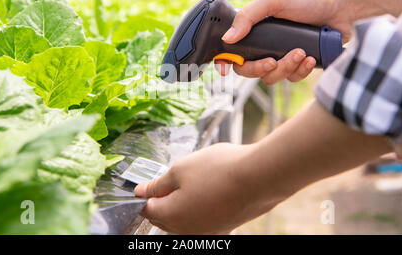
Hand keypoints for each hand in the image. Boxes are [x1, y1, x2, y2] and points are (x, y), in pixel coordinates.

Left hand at [134, 143, 277, 233]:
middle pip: (164, 217)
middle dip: (162, 199)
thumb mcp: (180, 169)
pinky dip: (199, 207)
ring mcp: (207, 231)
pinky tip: (209, 189)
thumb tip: (141, 192)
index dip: (145, 194)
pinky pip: (201, 219)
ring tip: (193, 180)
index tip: (148, 182)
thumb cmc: (218, 170)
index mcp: (171, 216)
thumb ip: (158, 184)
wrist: (259, 177)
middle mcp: (187, 230)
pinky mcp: (223, 227)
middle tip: (170, 179)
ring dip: (181, 203)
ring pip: (183, 219)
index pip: (146, 209)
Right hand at [216, 0, 352, 83]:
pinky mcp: (298, 66)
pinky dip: (300, 71)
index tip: (225, 70)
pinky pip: (291, 79)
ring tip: (301, 52)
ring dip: (284, 68)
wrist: (342, 9)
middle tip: (272, 61)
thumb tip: (227, 39)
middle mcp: (263, 45)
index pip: (231, 50)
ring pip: (270, 77)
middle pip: (248, 70)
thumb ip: (248, 16)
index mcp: (253, 30)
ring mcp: (280, 57)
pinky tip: (310, 58)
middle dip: (259, 69)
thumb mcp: (273, 0)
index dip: (224, 62)